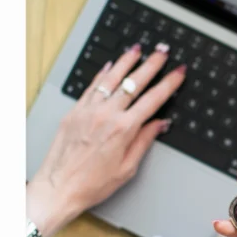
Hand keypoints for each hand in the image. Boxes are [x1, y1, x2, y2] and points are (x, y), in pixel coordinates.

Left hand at [26, 43, 185, 236]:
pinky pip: (91, 86)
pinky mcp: (74, 112)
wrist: (59, 187)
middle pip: (134, 83)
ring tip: (137, 50)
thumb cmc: (91, 184)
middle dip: (151, 65)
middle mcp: (105, 115)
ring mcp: (88, 111)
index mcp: (123, 130)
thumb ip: (144, 142)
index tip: (178, 72)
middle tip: (162, 52)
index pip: (153, 100)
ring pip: (110, 78)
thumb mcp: (127, 168)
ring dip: (126, 62)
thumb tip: (159, 125)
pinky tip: (110, 66)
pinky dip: (102, 74)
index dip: (169, 83)